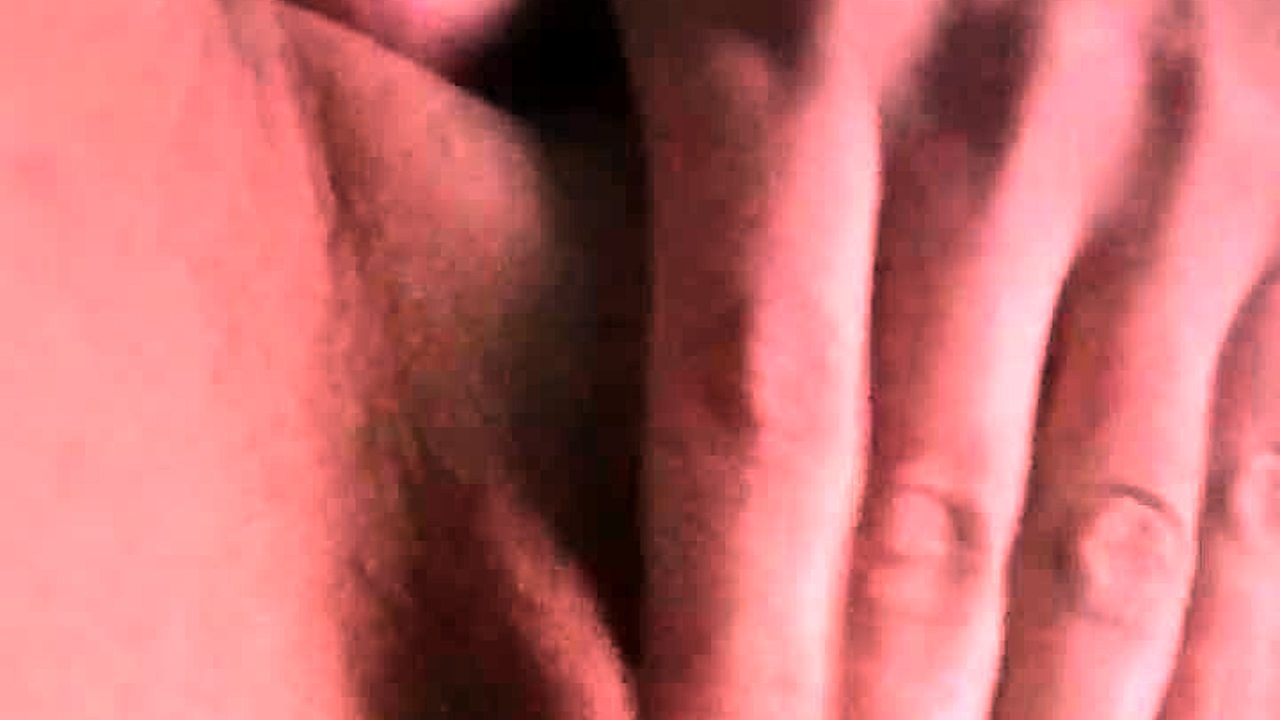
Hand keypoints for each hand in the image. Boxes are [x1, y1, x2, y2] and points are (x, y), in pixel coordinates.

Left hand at [610, 0, 1279, 717]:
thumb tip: (368, 53)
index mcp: (794, 68)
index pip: (757, 419)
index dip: (730, 641)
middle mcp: (1004, 136)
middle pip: (934, 520)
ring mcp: (1179, 172)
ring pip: (1120, 533)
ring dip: (1055, 719)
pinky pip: (1267, 469)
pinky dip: (1224, 639)